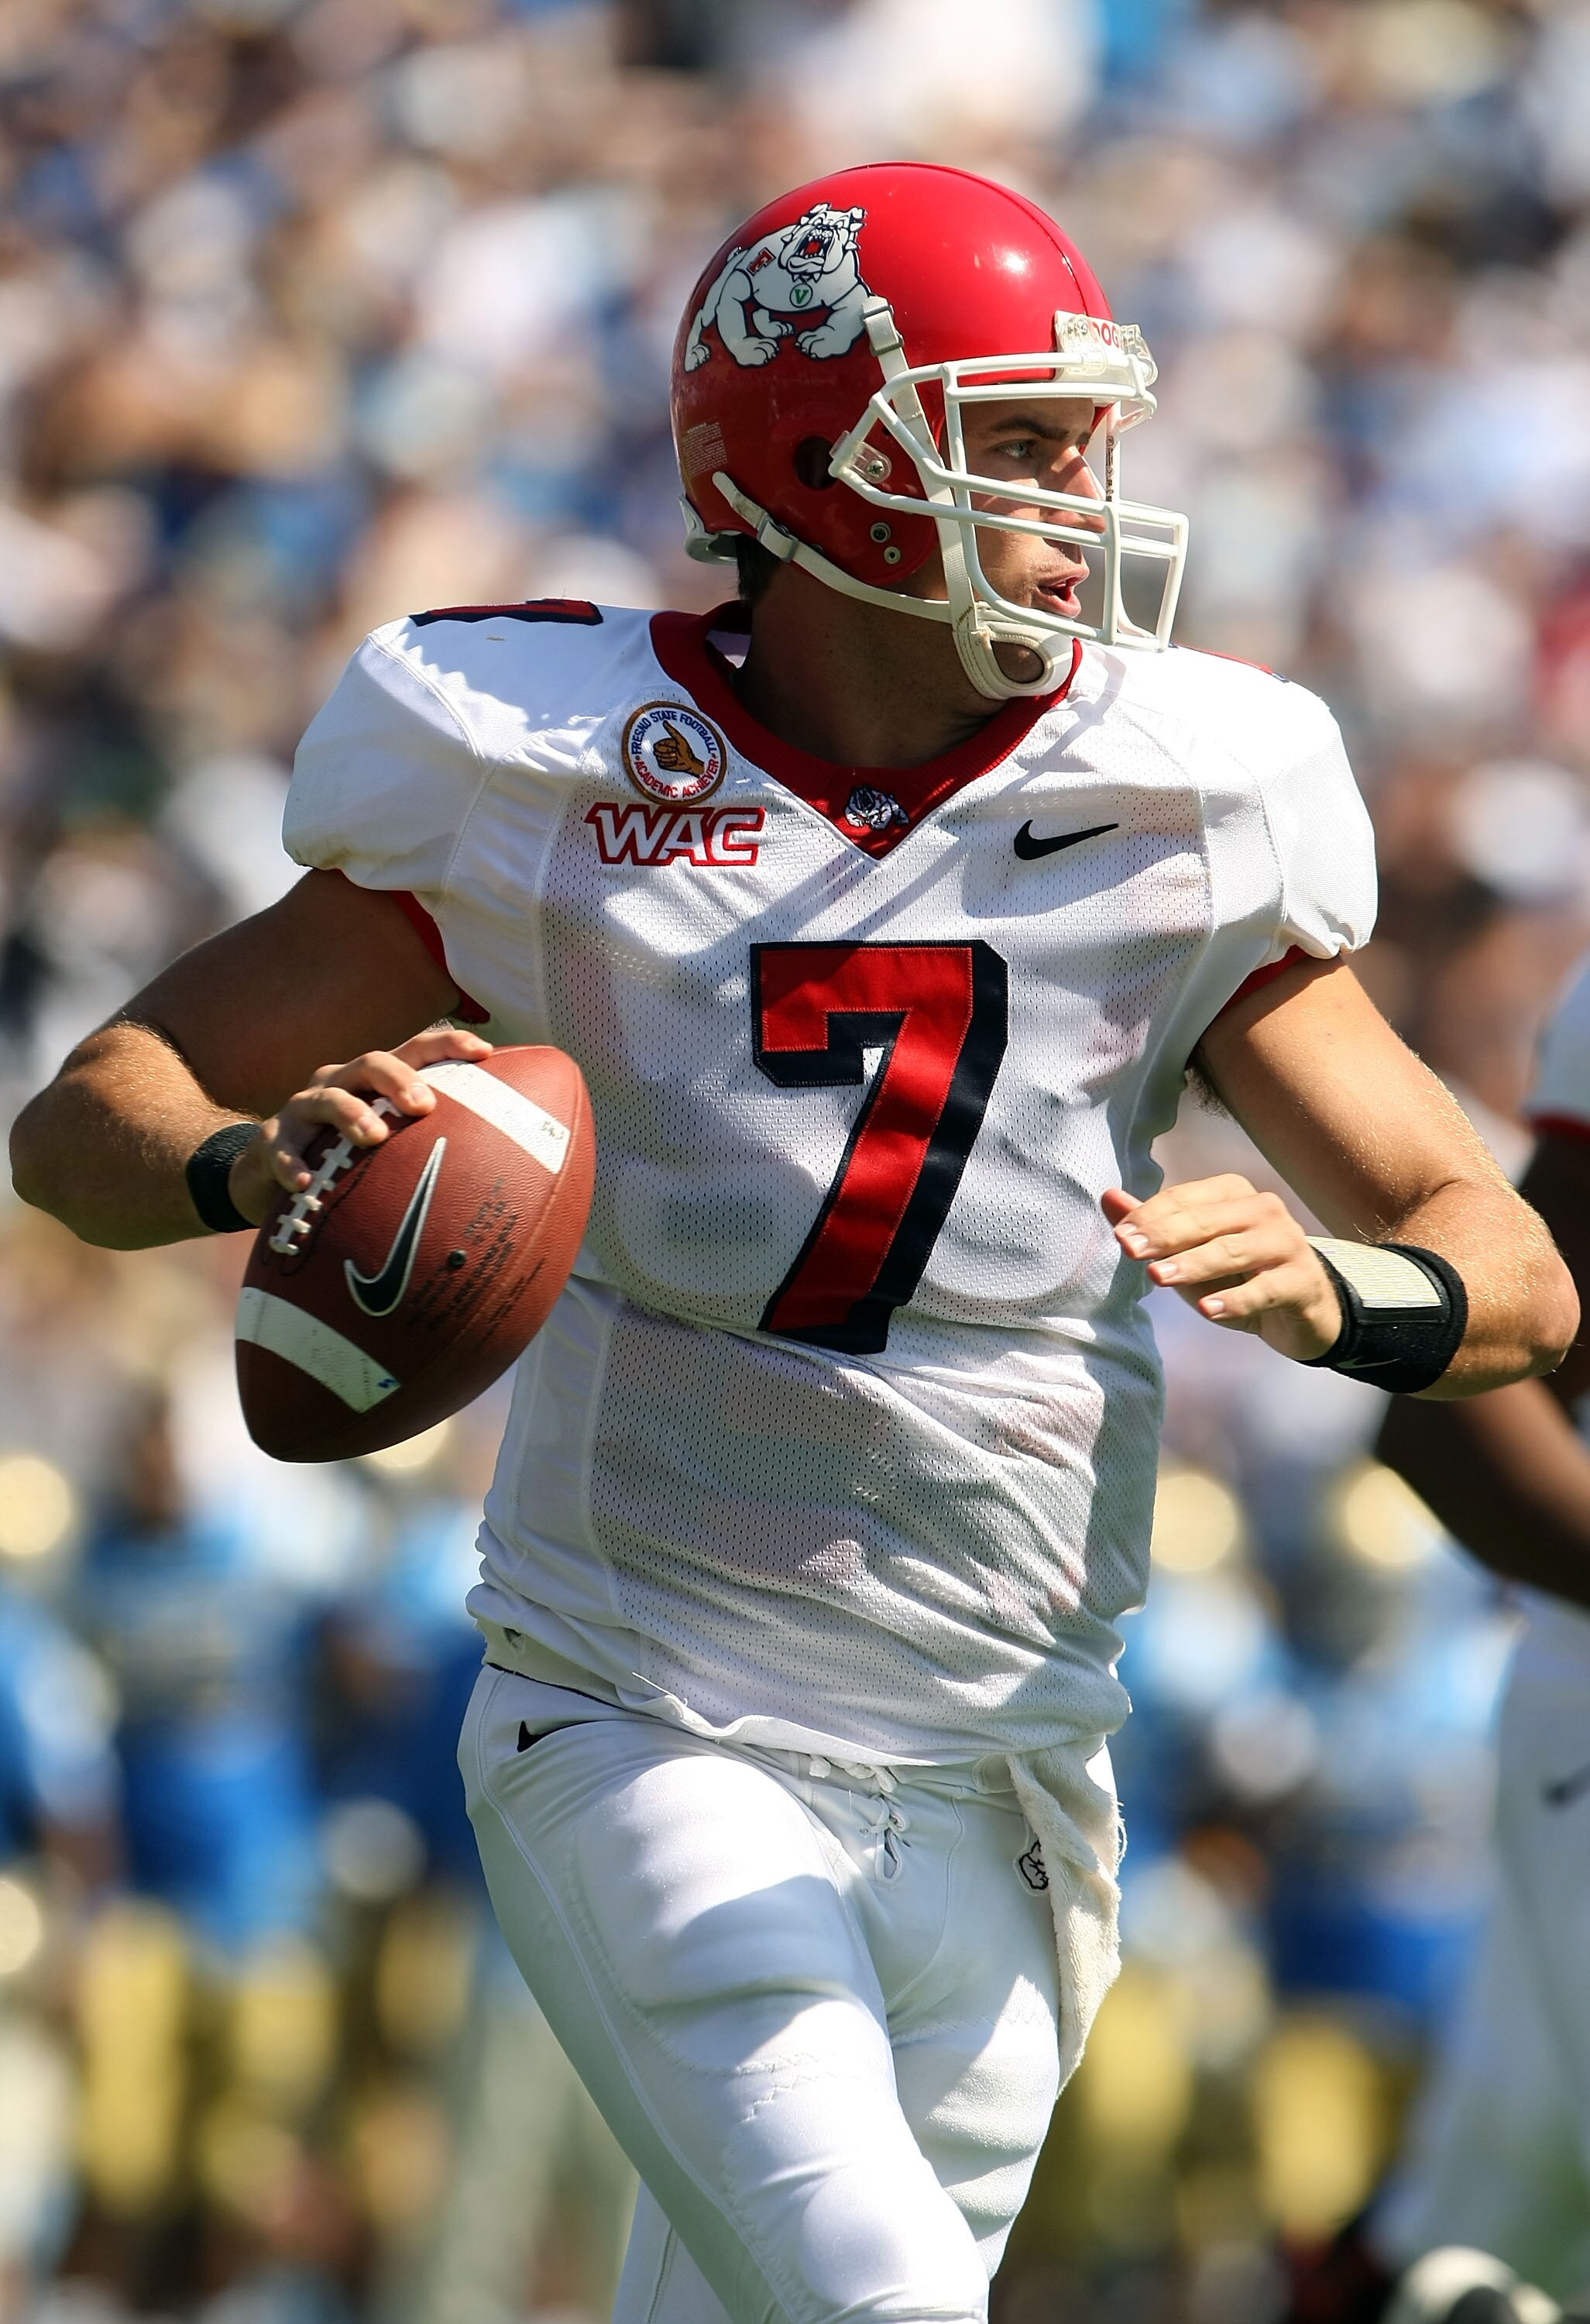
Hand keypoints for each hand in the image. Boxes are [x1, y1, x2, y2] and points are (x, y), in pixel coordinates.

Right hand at [228, 1027, 493, 1225]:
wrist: (270, 1178)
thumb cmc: (345, 1160)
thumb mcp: (387, 1148)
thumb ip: (429, 1147)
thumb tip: (500, 1168)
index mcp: (374, 1082)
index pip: (414, 1051)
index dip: (448, 1045)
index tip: (484, 1052)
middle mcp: (339, 1084)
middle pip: (371, 1063)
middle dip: (399, 1079)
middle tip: (425, 1105)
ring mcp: (303, 1110)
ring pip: (327, 1099)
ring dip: (351, 1114)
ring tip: (374, 1137)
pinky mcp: (272, 1141)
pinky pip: (280, 1148)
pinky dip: (293, 1163)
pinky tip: (306, 1182)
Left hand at [1102, 1174, 1342, 1362]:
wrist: (1303, 1308)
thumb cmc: (1239, 1275)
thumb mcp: (1192, 1252)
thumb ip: (1154, 1226)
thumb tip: (1108, 1197)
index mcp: (1232, 1193)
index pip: (1184, 1199)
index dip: (1150, 1216)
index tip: (1120, 1236)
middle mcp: (1263, 1209)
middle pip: (1206, 1221)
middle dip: (1165, 1235)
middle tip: (1131, 1250)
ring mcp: (1286, 1243)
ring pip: (1233, 1252)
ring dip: (1194, 1265)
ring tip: (1160, 1277)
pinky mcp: (1301, 1280)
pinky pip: (1264, 1290)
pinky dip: (1234, 1300)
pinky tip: (1207, 1309)